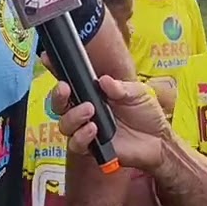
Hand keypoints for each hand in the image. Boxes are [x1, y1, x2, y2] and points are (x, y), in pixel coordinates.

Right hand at [52, 76, 172, 172]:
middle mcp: (86, 110)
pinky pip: (76, 144)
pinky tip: (93, 130)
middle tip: (65, 89)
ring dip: (73, 116)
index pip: (72, 81)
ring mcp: (87, 129)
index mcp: (94, 94)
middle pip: (59, 104)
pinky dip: (81, 136)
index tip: (47, 58)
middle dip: (57, 96)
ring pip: (64, 124)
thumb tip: (103, 80)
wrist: (158, 140)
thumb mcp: (138, 93)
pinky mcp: (92, 148)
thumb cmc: (146, 113)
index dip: (56, 70)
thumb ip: (120, 87)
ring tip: (90, 110)